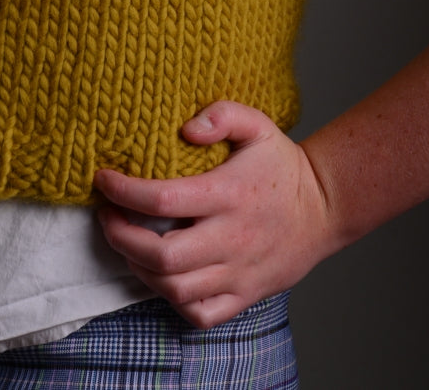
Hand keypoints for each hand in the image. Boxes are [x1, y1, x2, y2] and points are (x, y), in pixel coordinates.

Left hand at [94, 101, 337, 326]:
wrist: (325, 208)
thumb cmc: (282, 164)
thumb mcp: (257, 124)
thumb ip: (221, 115)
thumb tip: (186, 129)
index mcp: (228, 194)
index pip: (163, 200)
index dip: (124, 192)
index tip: (103, 179)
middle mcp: (231, 238)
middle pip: (162, 255)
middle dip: (120, 237)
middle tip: (106, 215)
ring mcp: (238, 272)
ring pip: (175, 288)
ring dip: (139, 268)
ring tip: (127, 242)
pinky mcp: (245, 295)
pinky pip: (200, 313)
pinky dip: (172, 300)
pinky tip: (161, 276)